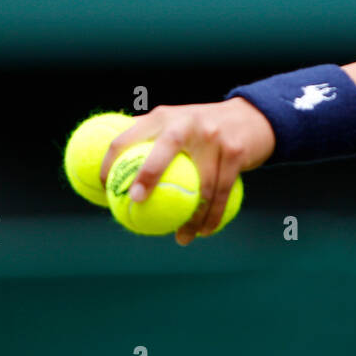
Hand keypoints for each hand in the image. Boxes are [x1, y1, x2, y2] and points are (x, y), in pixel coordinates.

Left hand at [98, 97, 275, 245]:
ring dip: (190, 216)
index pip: (128, 136)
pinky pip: (221, 192)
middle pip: (162, 150)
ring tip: (181, 238)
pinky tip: (203, 232)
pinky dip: (212, 216)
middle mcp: (186, 123)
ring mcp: (213, 137)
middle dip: (147, 175)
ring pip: (199, 184)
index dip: (110, 161)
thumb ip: (149, 140)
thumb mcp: (176, 124)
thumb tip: (114, 173)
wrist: (252, 118)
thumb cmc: (203, 129)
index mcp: (164, 117)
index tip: (104, 187)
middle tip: (136, 201)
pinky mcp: (234, 152)